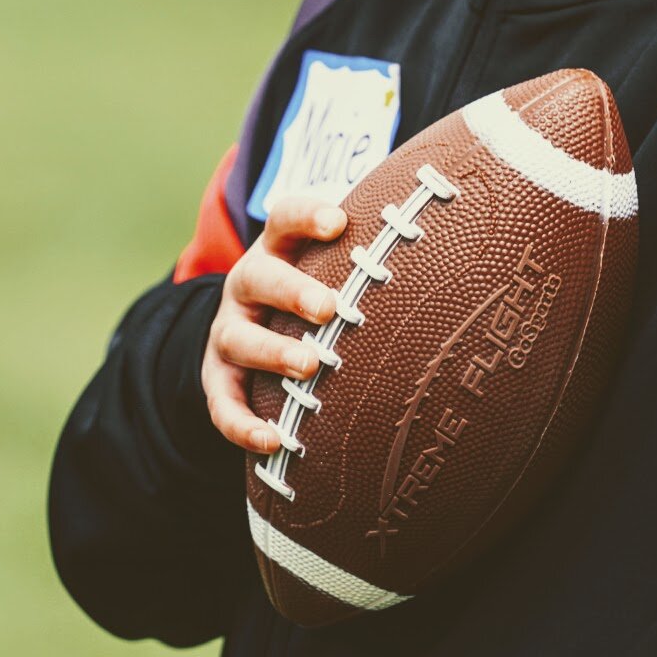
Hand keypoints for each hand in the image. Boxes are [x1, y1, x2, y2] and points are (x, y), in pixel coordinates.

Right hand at [201, 196, 343, 453]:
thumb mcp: (328, 262)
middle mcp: (246, 286)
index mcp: (276, 250)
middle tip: (329, 307)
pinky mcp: (218, 378)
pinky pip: (223, 403)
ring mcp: (228, 332)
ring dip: (272, 352)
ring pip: (239, 339)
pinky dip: (243, 423)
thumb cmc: (311, 291)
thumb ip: (366, 250)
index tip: (339, 222)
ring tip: (309, 366)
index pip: (284, 220)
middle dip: (292, 291)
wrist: (249, 323)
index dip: (307, 216)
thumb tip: (437, 236)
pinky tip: (274, 440)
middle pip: (258, 278)